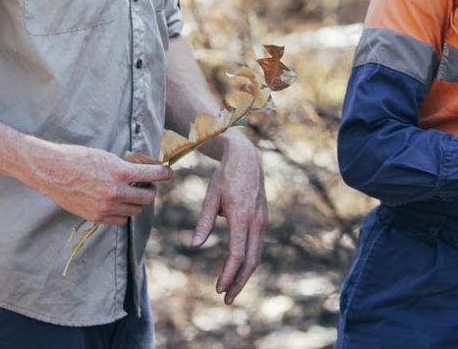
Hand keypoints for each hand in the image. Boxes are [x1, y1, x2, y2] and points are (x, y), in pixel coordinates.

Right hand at [24, 142, 173, 224]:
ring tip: (128, 193)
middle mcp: (115, 192)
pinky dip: (122, 212)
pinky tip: (116, 203)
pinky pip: (120, 220)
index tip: (168, 173)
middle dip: (149, 190)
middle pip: (148, 198)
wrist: (51, 171)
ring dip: (135, 202)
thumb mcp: (107, 157)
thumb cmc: (79, 159)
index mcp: (120, 172)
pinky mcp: (95, 217)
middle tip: (144, 184)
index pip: (154, 175)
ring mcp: (105, 206)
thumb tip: (145, 173)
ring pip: (135, 210)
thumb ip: (127, 167)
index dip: (165, 173)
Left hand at [192, 134, 266, 304]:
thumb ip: (203, 222)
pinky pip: (257, 247)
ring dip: (245, 275)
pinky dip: (249, 262)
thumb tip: (194, 246)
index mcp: (242, 216)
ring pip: (256, 255)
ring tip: (231, 290)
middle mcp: (256, 221)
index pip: (237, 252)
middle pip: (251, 260)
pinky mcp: (263, 221)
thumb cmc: (225, 177)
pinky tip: (238, 271)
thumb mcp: (211, 197)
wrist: (247, 159)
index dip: (229, 273)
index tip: (218, 288)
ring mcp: (263, 221)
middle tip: (226, 299)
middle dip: (239, 282)